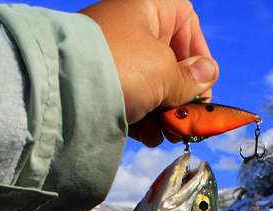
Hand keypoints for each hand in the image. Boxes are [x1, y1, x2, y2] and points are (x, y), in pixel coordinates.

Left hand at [80, 0, 218, 146]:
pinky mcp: (102, 82)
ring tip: (168, 134)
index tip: (203, 90)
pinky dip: (144, 118)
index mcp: (149, 6)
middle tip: (187, 121)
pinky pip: (132, 98)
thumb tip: (208, 74)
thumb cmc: (121, 67)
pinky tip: (150, 136)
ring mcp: (115, 55)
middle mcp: (131, 26)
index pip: (188, 27)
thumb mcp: (165, 73)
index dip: (199, 59)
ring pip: (152, 84)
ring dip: (165, 113)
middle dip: (182, 95)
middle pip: (171, 61)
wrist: (64, 88)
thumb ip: (191, 79)